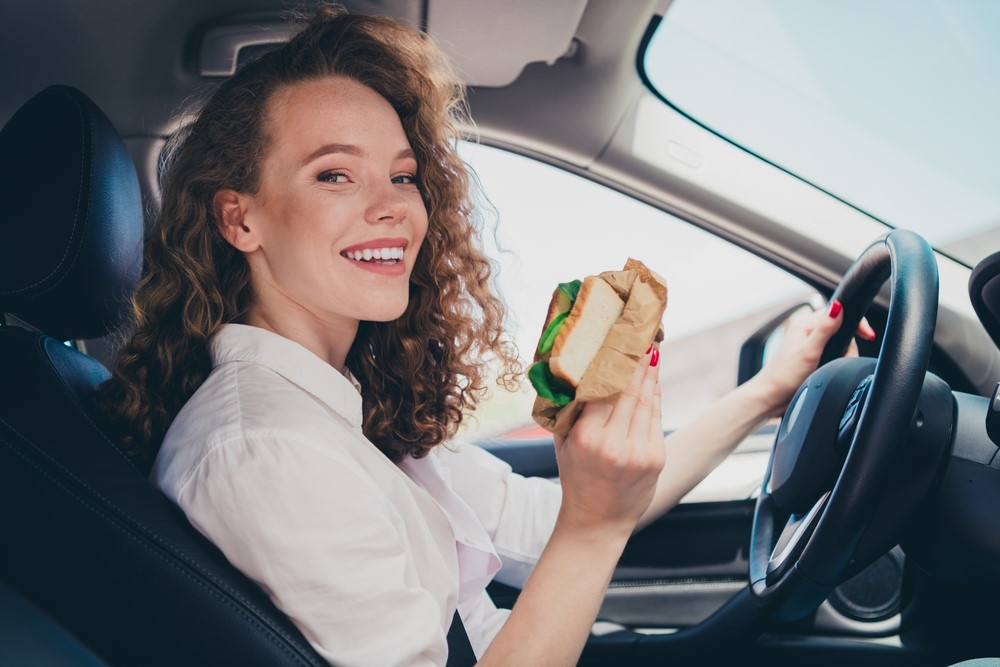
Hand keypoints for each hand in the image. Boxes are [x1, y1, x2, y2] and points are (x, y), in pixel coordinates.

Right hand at [554, 349, 665, 534]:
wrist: (598, 519)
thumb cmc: (576, 475)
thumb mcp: (563, 442)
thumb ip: (569, 408)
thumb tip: (578, 367)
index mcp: (588, 438)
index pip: (603, 388)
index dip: (613, 361)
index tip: (617, 338)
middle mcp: (615, 444)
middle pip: (629, 389)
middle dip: (636, 359)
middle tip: (640, 333)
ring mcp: (640, 452)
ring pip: (646, 400)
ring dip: (649, 373)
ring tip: (649, 349)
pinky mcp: (656, 457)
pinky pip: (655, 417)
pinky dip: (653, 395)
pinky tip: (652, 379)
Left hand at [754, 300, 875, 414]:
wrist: (771, 398)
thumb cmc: (784, 376)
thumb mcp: (809, 351)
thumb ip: (825, 329)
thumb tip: (839, 306)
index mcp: (806, 324)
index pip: (838, 313)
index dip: (855, 323)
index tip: (868, 335)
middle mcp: (808, 333)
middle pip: (843, 332)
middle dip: (848, 348)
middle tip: (843, 362)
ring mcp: (811, 346)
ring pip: (840, 346)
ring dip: (842, 359)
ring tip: (831, 370)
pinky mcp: (813, 360)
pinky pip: (834, 357)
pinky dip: (837, 364)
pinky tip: (830, 372)